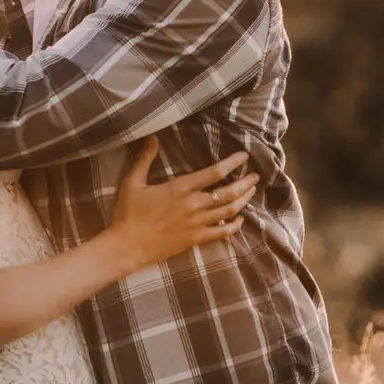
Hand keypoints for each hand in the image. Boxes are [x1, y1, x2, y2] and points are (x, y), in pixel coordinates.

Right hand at [110, 140, 256, 268]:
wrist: (127, 246)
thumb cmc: (128, 213)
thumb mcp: (132, 181)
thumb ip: (145, 158)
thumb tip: (152, 138)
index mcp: (180, 188)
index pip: (214, 172)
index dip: (232, 163)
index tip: (244, 157)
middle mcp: (194, 205)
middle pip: (228, 192)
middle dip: (245, 183)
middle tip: (256, 176)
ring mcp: (197, 224)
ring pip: (229, 211)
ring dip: (243, 200)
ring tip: (252, 192)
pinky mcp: (195, 239)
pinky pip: (222, 233)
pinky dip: (235, 226)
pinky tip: (241, 220)